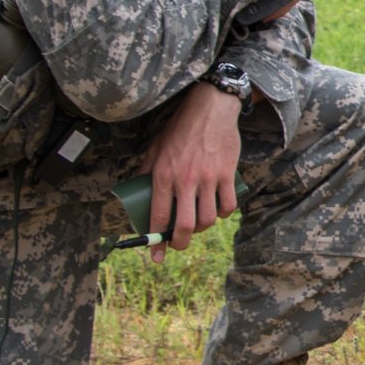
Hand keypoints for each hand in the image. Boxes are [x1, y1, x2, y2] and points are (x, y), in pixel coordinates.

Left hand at [140, 83, 243, 263]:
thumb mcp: (156, 148)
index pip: (158, 216)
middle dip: (180, 243)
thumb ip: (147, 170)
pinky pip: (228, 205)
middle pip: (185, 226)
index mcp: (163, 175)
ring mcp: (208, 178)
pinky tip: (219, 211)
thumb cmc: (180, 127)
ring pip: (208, 219)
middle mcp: (185, 180)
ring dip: (203, 228)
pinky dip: (224, 214)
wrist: (210, 108)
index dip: (156, 240)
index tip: (156, 255)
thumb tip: (137, 190)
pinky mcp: (227, 174)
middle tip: (179, 244)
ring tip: (199, 224)